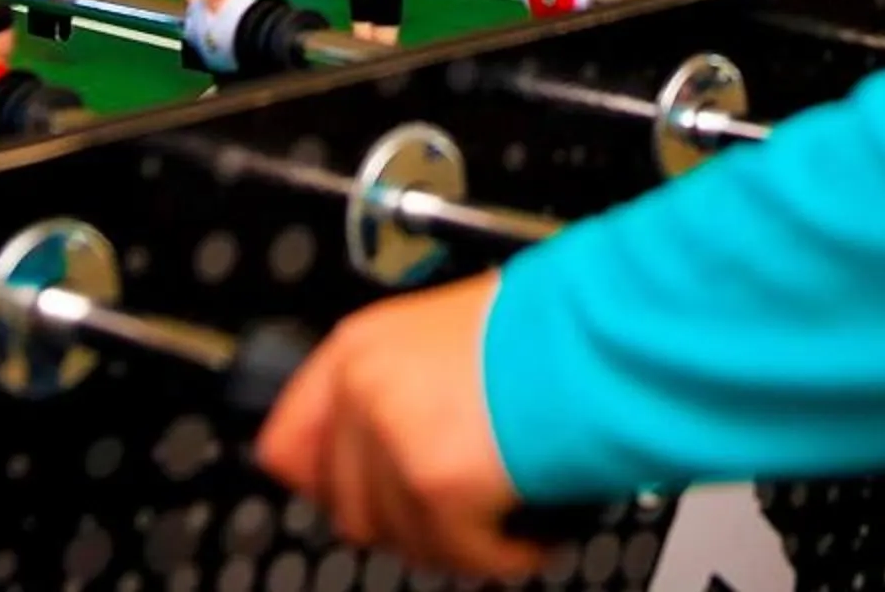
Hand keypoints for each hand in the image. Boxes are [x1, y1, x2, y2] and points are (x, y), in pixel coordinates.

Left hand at [254, 273, 538, 577]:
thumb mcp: (449, 335)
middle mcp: (364, 392)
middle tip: (453, 512)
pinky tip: (532, 530)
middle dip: (404, 519)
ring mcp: (394, 441)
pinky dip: (503, 554)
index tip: (356, 495)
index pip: (286, 442)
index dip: (325, 480)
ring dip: (456, 541)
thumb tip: (390, 446)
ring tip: (505, 515)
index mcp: (359, 349)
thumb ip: (404, 387)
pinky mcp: (436, 487)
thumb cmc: (545, 328)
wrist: (598, 335)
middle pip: (347, 506)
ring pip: (403, 540)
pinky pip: (460, 555)